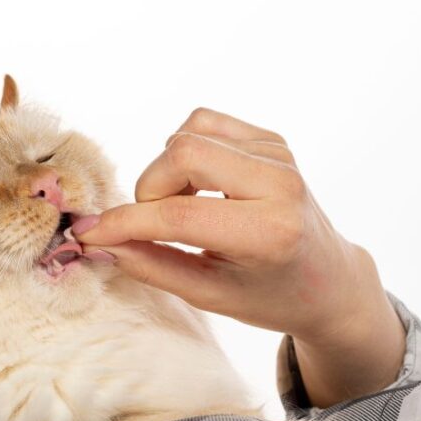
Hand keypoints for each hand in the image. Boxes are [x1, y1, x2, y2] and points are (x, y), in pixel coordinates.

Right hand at [74, 108, 405, 407]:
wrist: (329, 277)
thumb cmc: (269, 295)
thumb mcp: (209, 295)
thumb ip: (151, 266)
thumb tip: (99, 241)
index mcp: (268, 233)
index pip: (179, 215)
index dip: (124, 222)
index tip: (91, 233)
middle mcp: (279, 183)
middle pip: (181, 154)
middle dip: (149, 190)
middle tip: (155, 224)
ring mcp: (278, 154)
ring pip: (187, 135)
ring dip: (167, 173)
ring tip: (184, 208)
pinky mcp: (271, 140)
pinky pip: (202, 124)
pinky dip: (185, 154)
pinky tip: (199, 186)